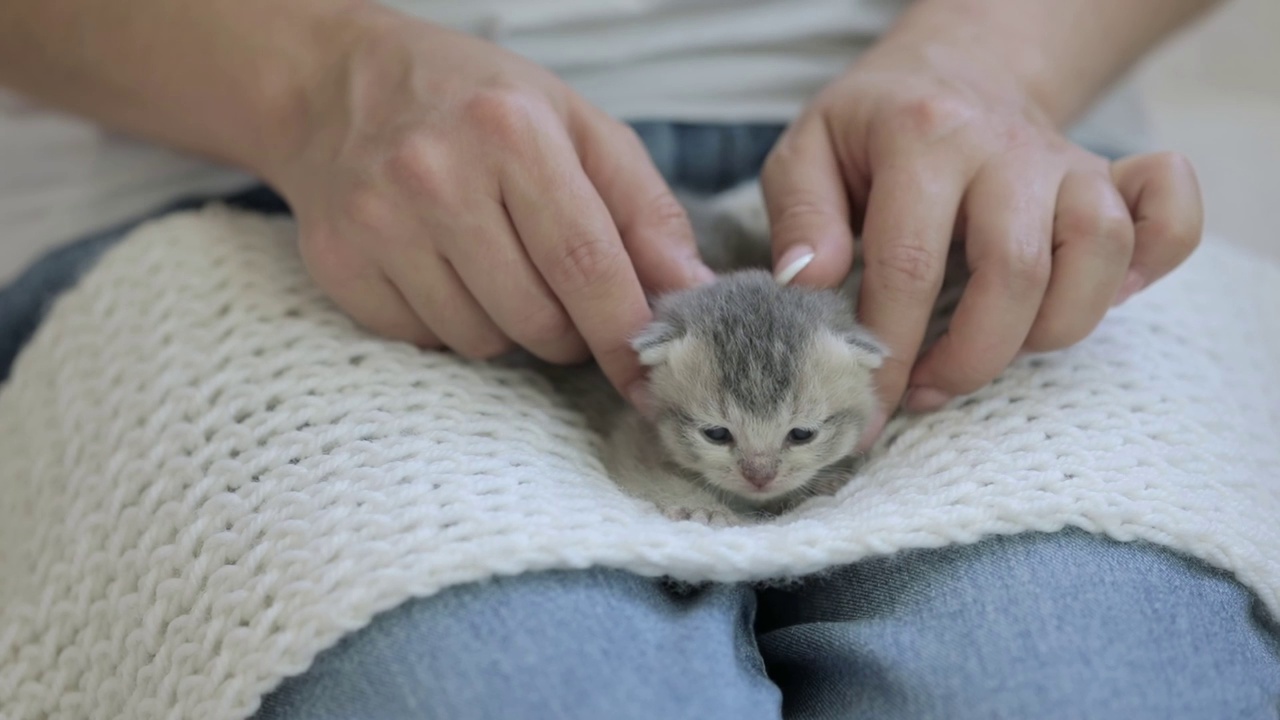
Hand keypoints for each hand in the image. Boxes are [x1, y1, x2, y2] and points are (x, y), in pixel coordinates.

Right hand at [264, 5, 712, 399]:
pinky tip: (442, 270)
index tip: (652, 381)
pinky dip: (450, 324)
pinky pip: (425, 342)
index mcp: (511, 130)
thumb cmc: (477, 104)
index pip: (585, 263)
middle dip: (571, 333)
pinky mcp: (339, 262)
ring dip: (510, 328)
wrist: (336, 84)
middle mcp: (436, 175)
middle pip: (536, 318)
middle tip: (567, 296)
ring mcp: (378, 223)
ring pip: (482, 342)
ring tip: (497, 266)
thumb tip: (692, 293)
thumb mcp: (576, 125)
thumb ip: (644, 209)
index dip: (625, 334)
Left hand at [760, 34, 1202, 444]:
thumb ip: (800, 216)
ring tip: (991, 351)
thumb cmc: (871, 128)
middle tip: (925, 389)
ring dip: (1049, 330)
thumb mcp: (807, 152)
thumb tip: (810, 284)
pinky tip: (1096, 298)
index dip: (887, 353)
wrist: (951, 72)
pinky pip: (1170, 219)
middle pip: (1016, 272)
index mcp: (922, 138)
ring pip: (1099, 256)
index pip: (909, 266)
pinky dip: (1154, 265)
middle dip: (969, 359)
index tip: (864, 411)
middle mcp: (1006, 149)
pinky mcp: (1111, 179)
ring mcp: (1068, 163)